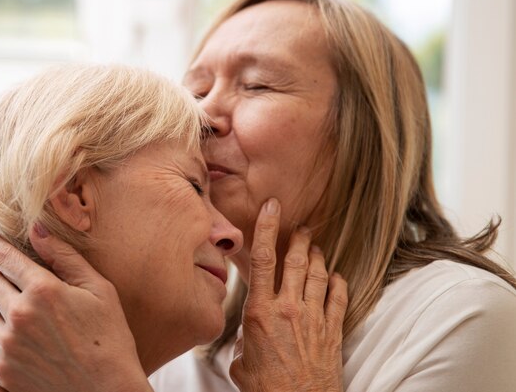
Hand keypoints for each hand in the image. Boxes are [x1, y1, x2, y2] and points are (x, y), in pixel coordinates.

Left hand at [0, 224, 152, 391]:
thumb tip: (37, 229)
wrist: (107, 389)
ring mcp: (8, 345)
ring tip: (4, 302)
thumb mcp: (98, 289)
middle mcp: (20, 315)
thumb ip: (65, 256)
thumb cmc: (110, 336)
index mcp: (45, 290)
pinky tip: (6, 331)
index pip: (6, 257)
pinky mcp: (3, 369)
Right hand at [229, 199, 347, 391]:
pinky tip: (335, 276)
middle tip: (301, 226)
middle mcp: (289, 308)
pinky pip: (339, 296)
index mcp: (260, 312)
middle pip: (297, 260)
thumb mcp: (241, 360)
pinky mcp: (332, 330)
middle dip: (300, 238)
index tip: (272, 207)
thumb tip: (249, 335)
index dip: (267, 228)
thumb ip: (245, 338)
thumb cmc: (265, 388)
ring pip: (320, 273)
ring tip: (315, 247)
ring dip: (318, 256)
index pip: (264, 259)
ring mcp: (314, 317)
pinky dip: (338, 281)